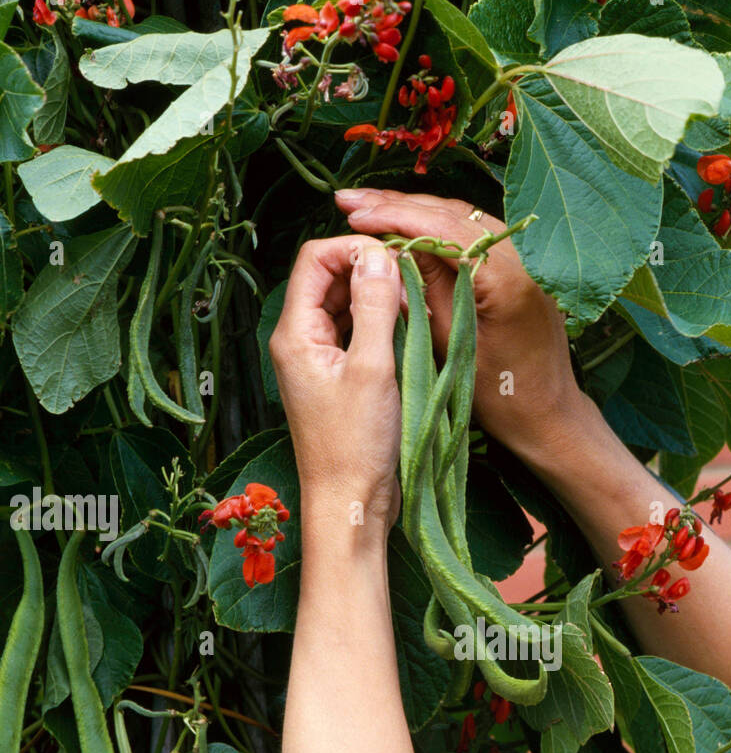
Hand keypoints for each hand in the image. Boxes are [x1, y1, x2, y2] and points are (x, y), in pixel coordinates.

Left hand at [269, 234, 402, 529]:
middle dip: (369, 271)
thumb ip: (375, 307)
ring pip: (344, 305)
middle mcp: (299, 340)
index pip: (314, 259)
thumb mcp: (373, 369)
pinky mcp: (335, 378)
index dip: (353, 249)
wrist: (350, 503)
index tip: (394, 260)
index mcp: (295, 333)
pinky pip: (354, 333)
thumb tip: (379, 255)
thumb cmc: (356, 446)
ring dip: (377, 298)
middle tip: (411, 285)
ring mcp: (316, 360)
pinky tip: (407, 332)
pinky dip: (379, 324)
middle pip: (329, 278)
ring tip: (414, 309)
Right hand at [334, 188, 585, 461]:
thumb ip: (425, 288)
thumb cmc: (499, 396)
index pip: (441, 227)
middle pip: (452, 213)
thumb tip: (393, 243)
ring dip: (416, 210)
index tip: (353, 214)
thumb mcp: (450, 345)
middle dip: (398, 204)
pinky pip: (476, 233)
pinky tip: (409, 223)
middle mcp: (524, 257)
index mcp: (506, 278)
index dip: (394, 216)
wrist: (547, 414)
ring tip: (370, 207)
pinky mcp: (526, 265)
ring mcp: (529, 258)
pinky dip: (440, 225)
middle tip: (349, 200)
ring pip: (463, 217)